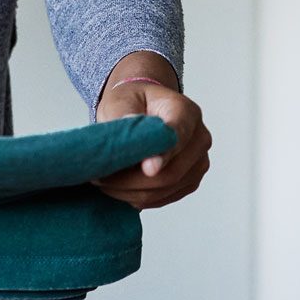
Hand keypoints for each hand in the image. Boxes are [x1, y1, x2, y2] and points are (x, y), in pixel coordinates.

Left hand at [92, 75, 209, 209]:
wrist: (143, 109)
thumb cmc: (133, 102)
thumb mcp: (122, 100)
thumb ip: (127, 116)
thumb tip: (131, 131)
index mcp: (186, 112)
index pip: (179, 136)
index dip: (164, 155)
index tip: (147, 168)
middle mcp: (199, 138)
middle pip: (171, 172)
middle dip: (132, 181)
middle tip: (100, 178)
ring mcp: (198, 162)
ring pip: (165, 189)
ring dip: (131, 192)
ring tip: (105, 182)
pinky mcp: (190, 181)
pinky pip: (164, 198)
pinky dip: (138, 198)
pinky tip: (120, 189)